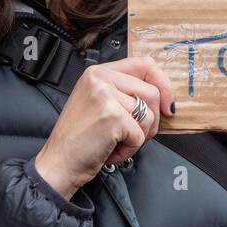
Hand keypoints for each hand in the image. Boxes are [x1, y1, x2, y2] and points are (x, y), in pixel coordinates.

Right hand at [34, 57, 175, 199]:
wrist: (58, 162)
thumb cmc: (80, 138)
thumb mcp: (99, 102)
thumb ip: (124, 91)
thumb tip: (163, 94)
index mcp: (99, 72)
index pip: (144, 64)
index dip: (163, 84)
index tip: (167, 104)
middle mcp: (101, 79)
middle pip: (152, 93)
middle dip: (150, 121)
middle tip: (130, 134)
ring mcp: (106, 96)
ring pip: (149, 116)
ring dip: (138, 137)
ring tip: (116, 142)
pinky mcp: (112, 117)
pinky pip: (139, 135)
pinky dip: (129, 149)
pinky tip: (110, 149)